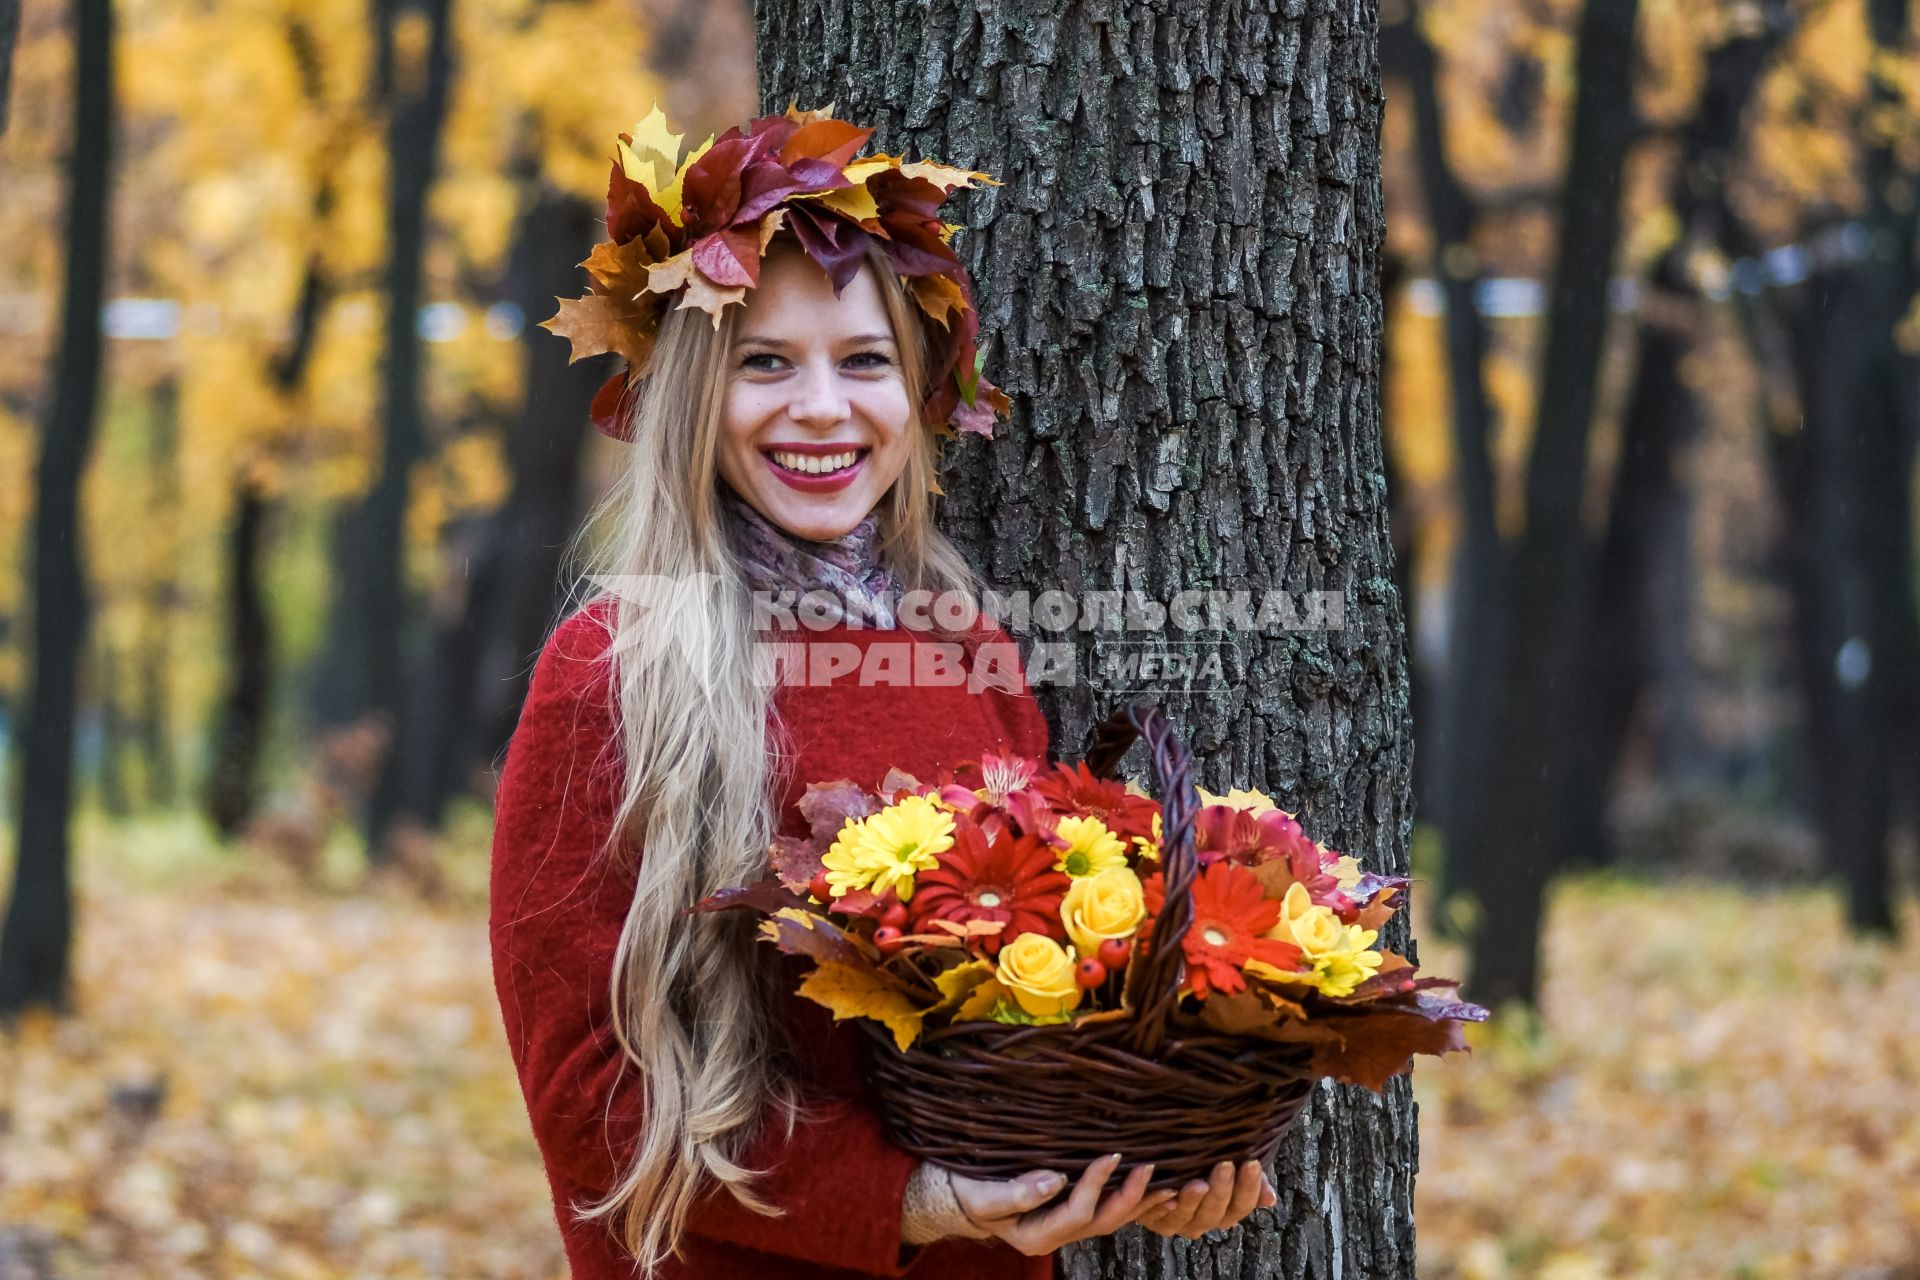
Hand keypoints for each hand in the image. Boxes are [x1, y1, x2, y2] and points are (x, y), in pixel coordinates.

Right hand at [948, 1154, 1177, 1255]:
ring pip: (1110, 1219)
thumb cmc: (967, 1193)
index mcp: (1037, 1235)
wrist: (959, 1198)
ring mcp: (1065, 1228)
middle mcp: (1057, 1238)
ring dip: (1139, 1202)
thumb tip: (1056, 1180)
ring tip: (1168, 1182)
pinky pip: (1106, 1211)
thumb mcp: (983, 1195)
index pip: (1077, 1211)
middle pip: (1103, 1221)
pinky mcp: (1070, 1215)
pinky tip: (1149, 1185)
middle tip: (1152, 1167)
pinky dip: (1130, 1200)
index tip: (1112, 1154)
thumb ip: (1017, 1192)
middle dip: (1131, 1196)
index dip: (1097, 1184)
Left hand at [1135, 1160, 1274, 1238]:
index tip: (1251, 1163)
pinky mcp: (1151, 1218)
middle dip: (1221, 1190)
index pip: (1241, 1206)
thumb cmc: (1200, 1164)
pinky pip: (1155, 1214)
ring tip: (1197, 1182)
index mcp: (1224, 1212)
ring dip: (1192, 1200)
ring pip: (1187, 1217)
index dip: (1249, 1188)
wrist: (1159, 1166)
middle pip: (1215, 1213)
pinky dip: (1159, 1202)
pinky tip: (1164, 1189)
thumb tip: (1271, 1199)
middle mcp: (1202, 1222)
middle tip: (1225, 1165)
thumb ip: (1249, 1182)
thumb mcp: (1227, 1167)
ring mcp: (1176, 1223)